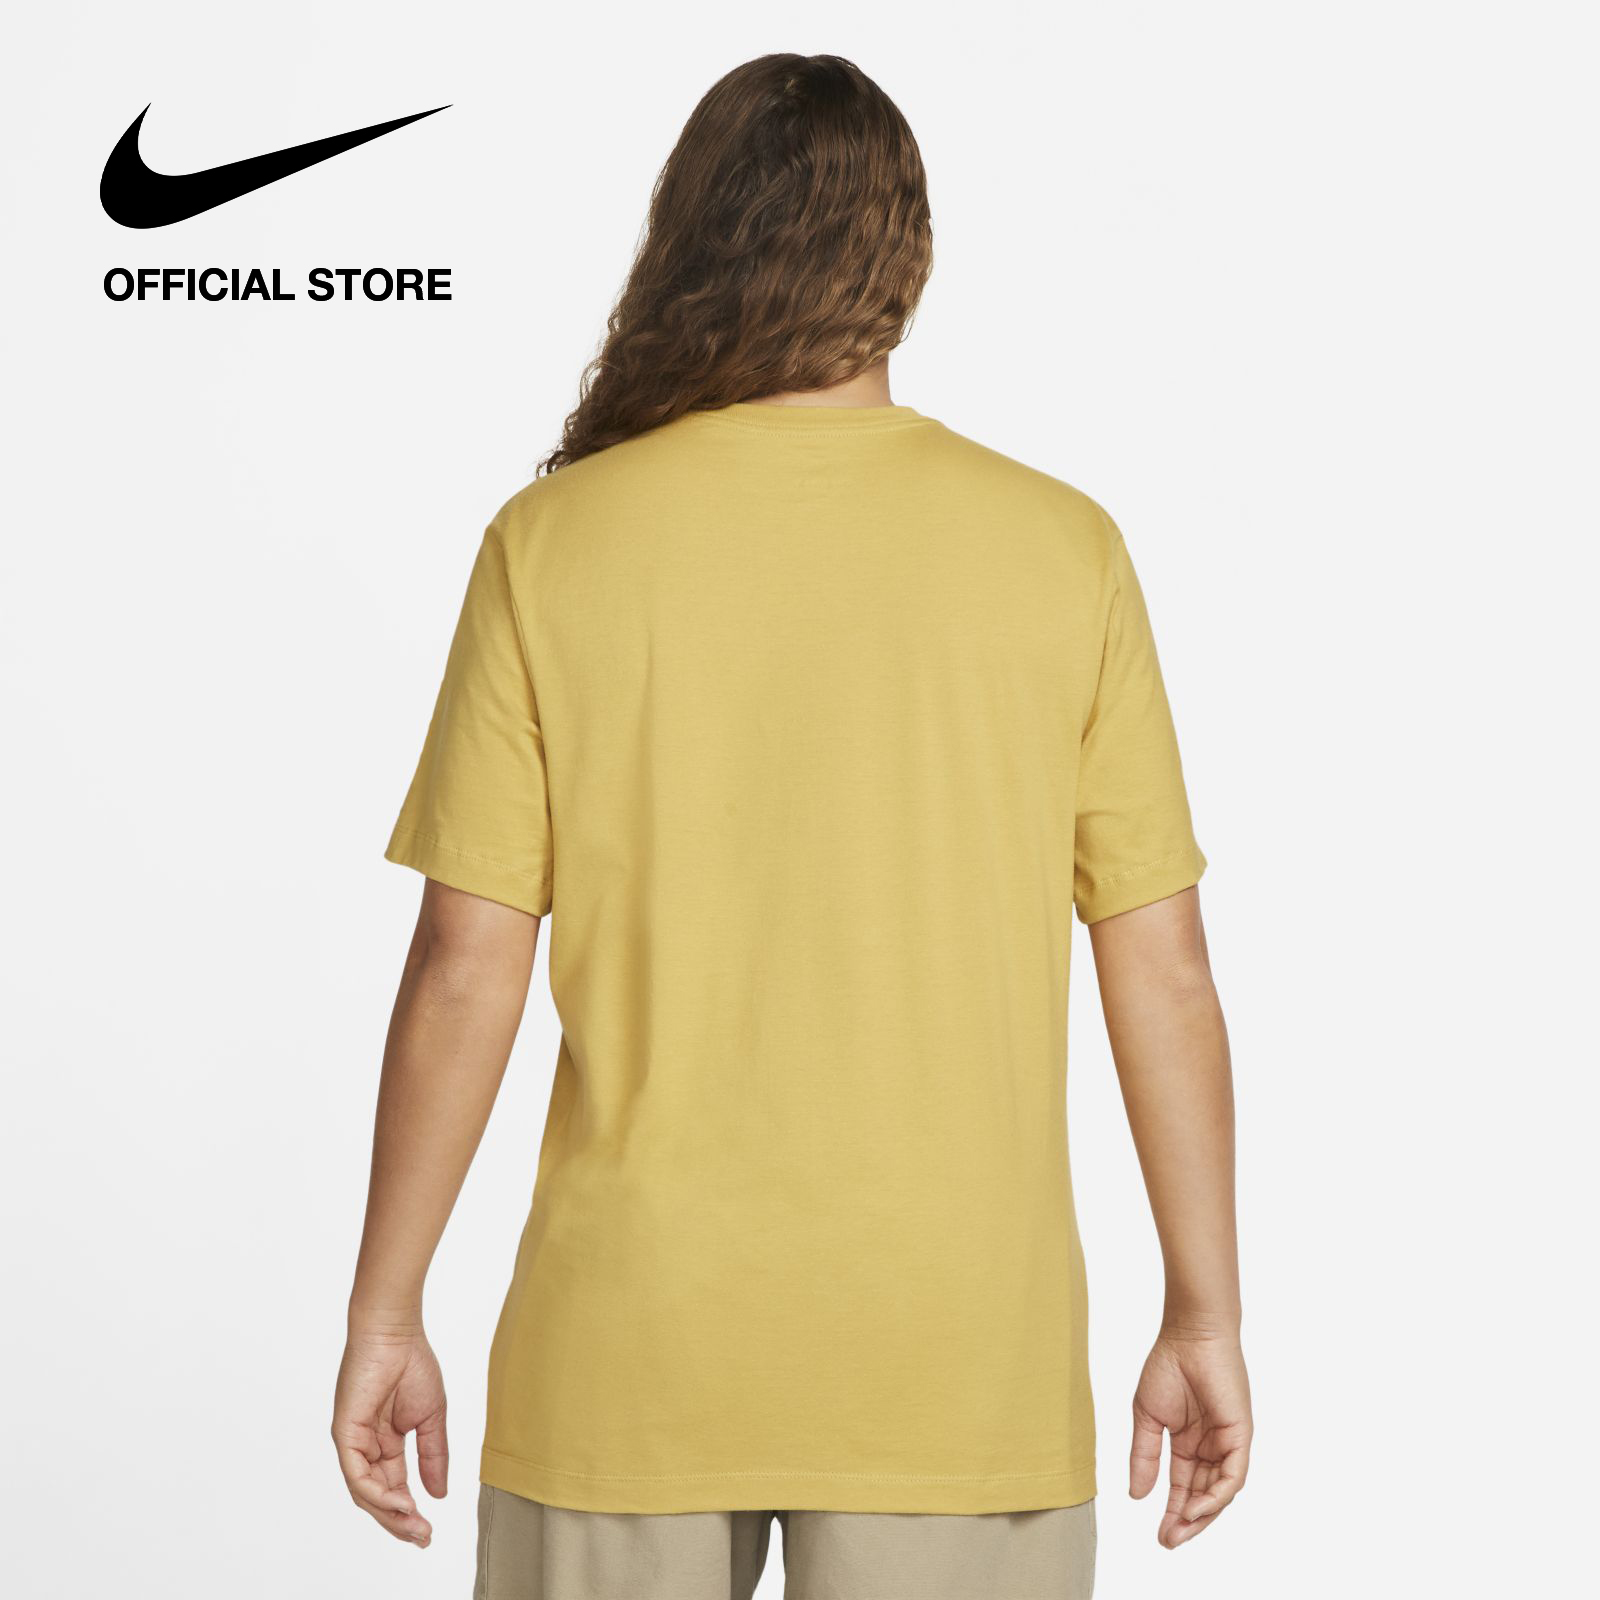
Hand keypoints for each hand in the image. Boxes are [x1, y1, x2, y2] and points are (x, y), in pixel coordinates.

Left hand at [333, 1320, 447, 1546]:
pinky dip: (377, 1493)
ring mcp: (353, 1442)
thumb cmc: (412, 1364)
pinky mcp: (344, 1434)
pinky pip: (357, 1474)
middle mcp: (365, 1447)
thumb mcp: (431, 1419)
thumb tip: (438, 1494)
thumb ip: (433, 1456)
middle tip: (423, 1537)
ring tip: (415, 1524)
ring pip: (366, 1492)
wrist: (396, 1333)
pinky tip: (401, 1502)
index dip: (410, 1511)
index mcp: (384, 1443)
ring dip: (390, 1513)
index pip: (394, 1487)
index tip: (429, 1531)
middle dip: (400, 1521)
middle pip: (378, 1497)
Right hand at [1129, 1326, 1251, 1547]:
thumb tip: (1136, 1495)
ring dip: (1201, 1515)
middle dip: (1187, 1521)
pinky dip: (1215, 1496)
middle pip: (1203, 1496)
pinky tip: (1195, 1507)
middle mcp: (1211, 1447)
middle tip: (1169, 1541)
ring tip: (1179, 1530)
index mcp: (1189, 1442)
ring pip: (1219, 1492)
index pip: (1184, 1486)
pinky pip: (1232, 1476)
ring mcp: (1227, 1443)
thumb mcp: (1148, 1418)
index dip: (1173, 1511)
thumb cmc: (1167, 1367)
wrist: (1189, 1336)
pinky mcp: (1240, 1437)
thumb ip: (1144, 1456)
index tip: (1159, 1535)